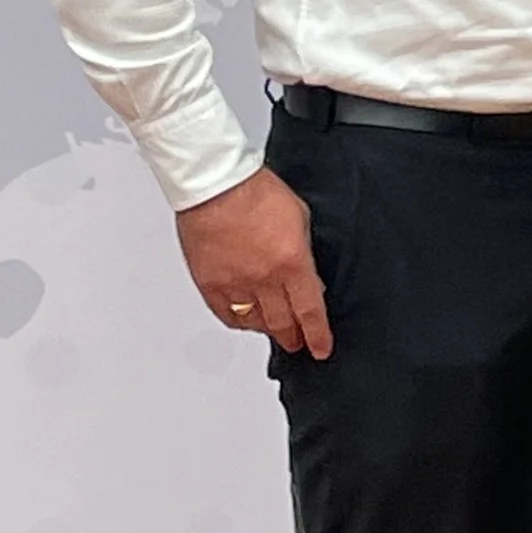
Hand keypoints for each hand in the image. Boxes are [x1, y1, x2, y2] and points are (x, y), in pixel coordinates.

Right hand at [177, 167, 330, 358]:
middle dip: (294, 337)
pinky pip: (226, 314)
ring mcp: (234, 283)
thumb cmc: (257, 192)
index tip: (321, 349)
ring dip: (268, 329)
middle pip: (283, 323)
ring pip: (255, 322)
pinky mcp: (210, 283)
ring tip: (275, 330)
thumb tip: (308, 277)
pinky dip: (239, 321)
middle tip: (298, 342)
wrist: (217, 184)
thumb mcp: (301, 219)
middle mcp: (263, 279)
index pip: (310, 312)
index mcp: (292, 263)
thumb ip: (305, 253)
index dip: (318, 336)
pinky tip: (246, 320)